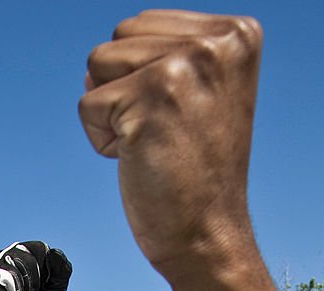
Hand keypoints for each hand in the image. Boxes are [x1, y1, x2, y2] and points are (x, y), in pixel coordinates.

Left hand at [79, 11, 261, 276]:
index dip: (140, 77)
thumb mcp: (196, 98)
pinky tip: (138, 158)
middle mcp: (216, 40)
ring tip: (151, 144)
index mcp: (236, 33)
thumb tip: (93, 65)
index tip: (176, 117)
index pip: (142, 24)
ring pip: (98, 66)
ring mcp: (183, 66)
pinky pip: (88, 105)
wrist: (206, 233)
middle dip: (122, 91)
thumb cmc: (194, 175)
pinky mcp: (149, 98)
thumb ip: (159, 61)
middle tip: (162, 134)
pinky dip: (101, 140)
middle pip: (117, 40)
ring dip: (110, 114)